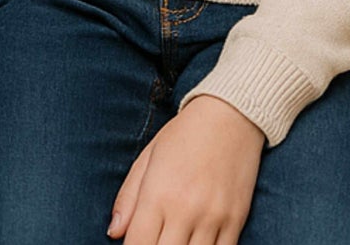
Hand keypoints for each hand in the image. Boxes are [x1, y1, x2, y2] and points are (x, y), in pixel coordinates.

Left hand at [109, 96, 263, 244]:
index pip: (138, 244)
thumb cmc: (182, 136)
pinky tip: (194, 243)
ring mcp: (213, 219)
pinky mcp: (236, 222)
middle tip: (152, 239)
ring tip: (171, 240)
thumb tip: (113, 232)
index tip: (131, 243)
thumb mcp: (147, 158)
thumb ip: (128, 198)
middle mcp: (185, 210)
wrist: (229, 118)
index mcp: (157, 193)